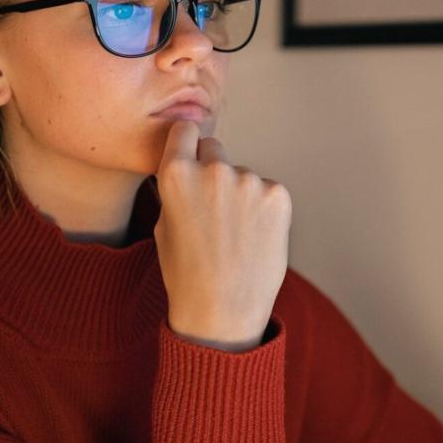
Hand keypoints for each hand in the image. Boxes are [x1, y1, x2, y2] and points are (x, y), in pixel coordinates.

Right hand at [153, 120, 291, 351]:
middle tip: (213, 210)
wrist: (223, 312)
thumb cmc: (187, 274)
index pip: (184, 130)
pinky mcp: (278, 195)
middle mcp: (214, 170)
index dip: (186, 145)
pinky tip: (254, 239)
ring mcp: (249, 181)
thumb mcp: (164, 225)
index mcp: (176, 174)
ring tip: (235, 236)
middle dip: (212, 169)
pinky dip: (263, 210)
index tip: (190, 157)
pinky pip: (267, 191)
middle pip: (214, 148)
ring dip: (240, 195)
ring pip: (242, 176)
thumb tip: (191, 165)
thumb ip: (177, 188)